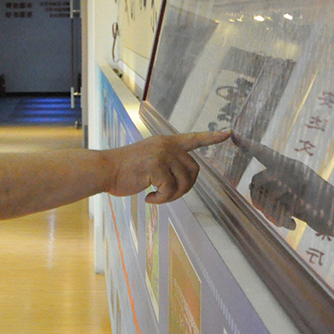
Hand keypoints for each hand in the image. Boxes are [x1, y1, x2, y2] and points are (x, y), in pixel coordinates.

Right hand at [108, 130, 229, 202]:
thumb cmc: (123, 170)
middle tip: (166, 194)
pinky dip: (160, 199)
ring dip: (170, 196)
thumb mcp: (148, 160)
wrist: (104, 170)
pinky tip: (148, 198)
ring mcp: (162, 155)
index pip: (194, 138)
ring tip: (154, 196)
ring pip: (183, 183)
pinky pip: (170, 191)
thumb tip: (182, 179)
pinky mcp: (156, 166)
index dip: (212, 137)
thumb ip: (165, 163)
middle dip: (184, 188)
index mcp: (166, 142)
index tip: (229, 133)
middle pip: (194, 171)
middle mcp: (167, 145)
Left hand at [234, 135, 333, 231]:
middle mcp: (292, 169)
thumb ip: (276, 188)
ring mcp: (297, 182)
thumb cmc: (315, 204)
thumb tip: (255, 194)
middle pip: (256, 180)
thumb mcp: (294, 191)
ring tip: (285, 219)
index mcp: (290, 165)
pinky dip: (282, 221)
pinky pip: (277, 210)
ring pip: (264, 195)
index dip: (248, 144)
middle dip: (256, 199)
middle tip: (269, 213)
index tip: (233, 134)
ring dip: (270, 212)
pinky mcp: (300, 197)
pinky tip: (294, 225)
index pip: (265, 152)